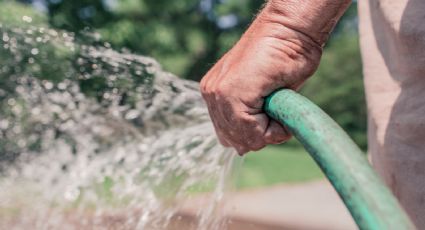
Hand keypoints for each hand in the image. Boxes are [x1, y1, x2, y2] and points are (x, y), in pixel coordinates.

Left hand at [200, 5, 323, 154]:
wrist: (290, 30)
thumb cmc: (284, 58)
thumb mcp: (263, 95)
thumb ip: (249, 117)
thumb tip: (241, 149)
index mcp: (215, 94)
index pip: (229, 135)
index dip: (256, 134)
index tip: (273, 115)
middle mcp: (211, 94)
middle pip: (234, 140)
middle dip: (260, 136)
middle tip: (277, 113)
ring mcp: (218, 93)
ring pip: (243, 139)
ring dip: (268, 132)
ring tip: (279, 107)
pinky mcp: (230, 93)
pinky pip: (252, 131)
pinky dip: (274, 129)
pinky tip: (280, 107)